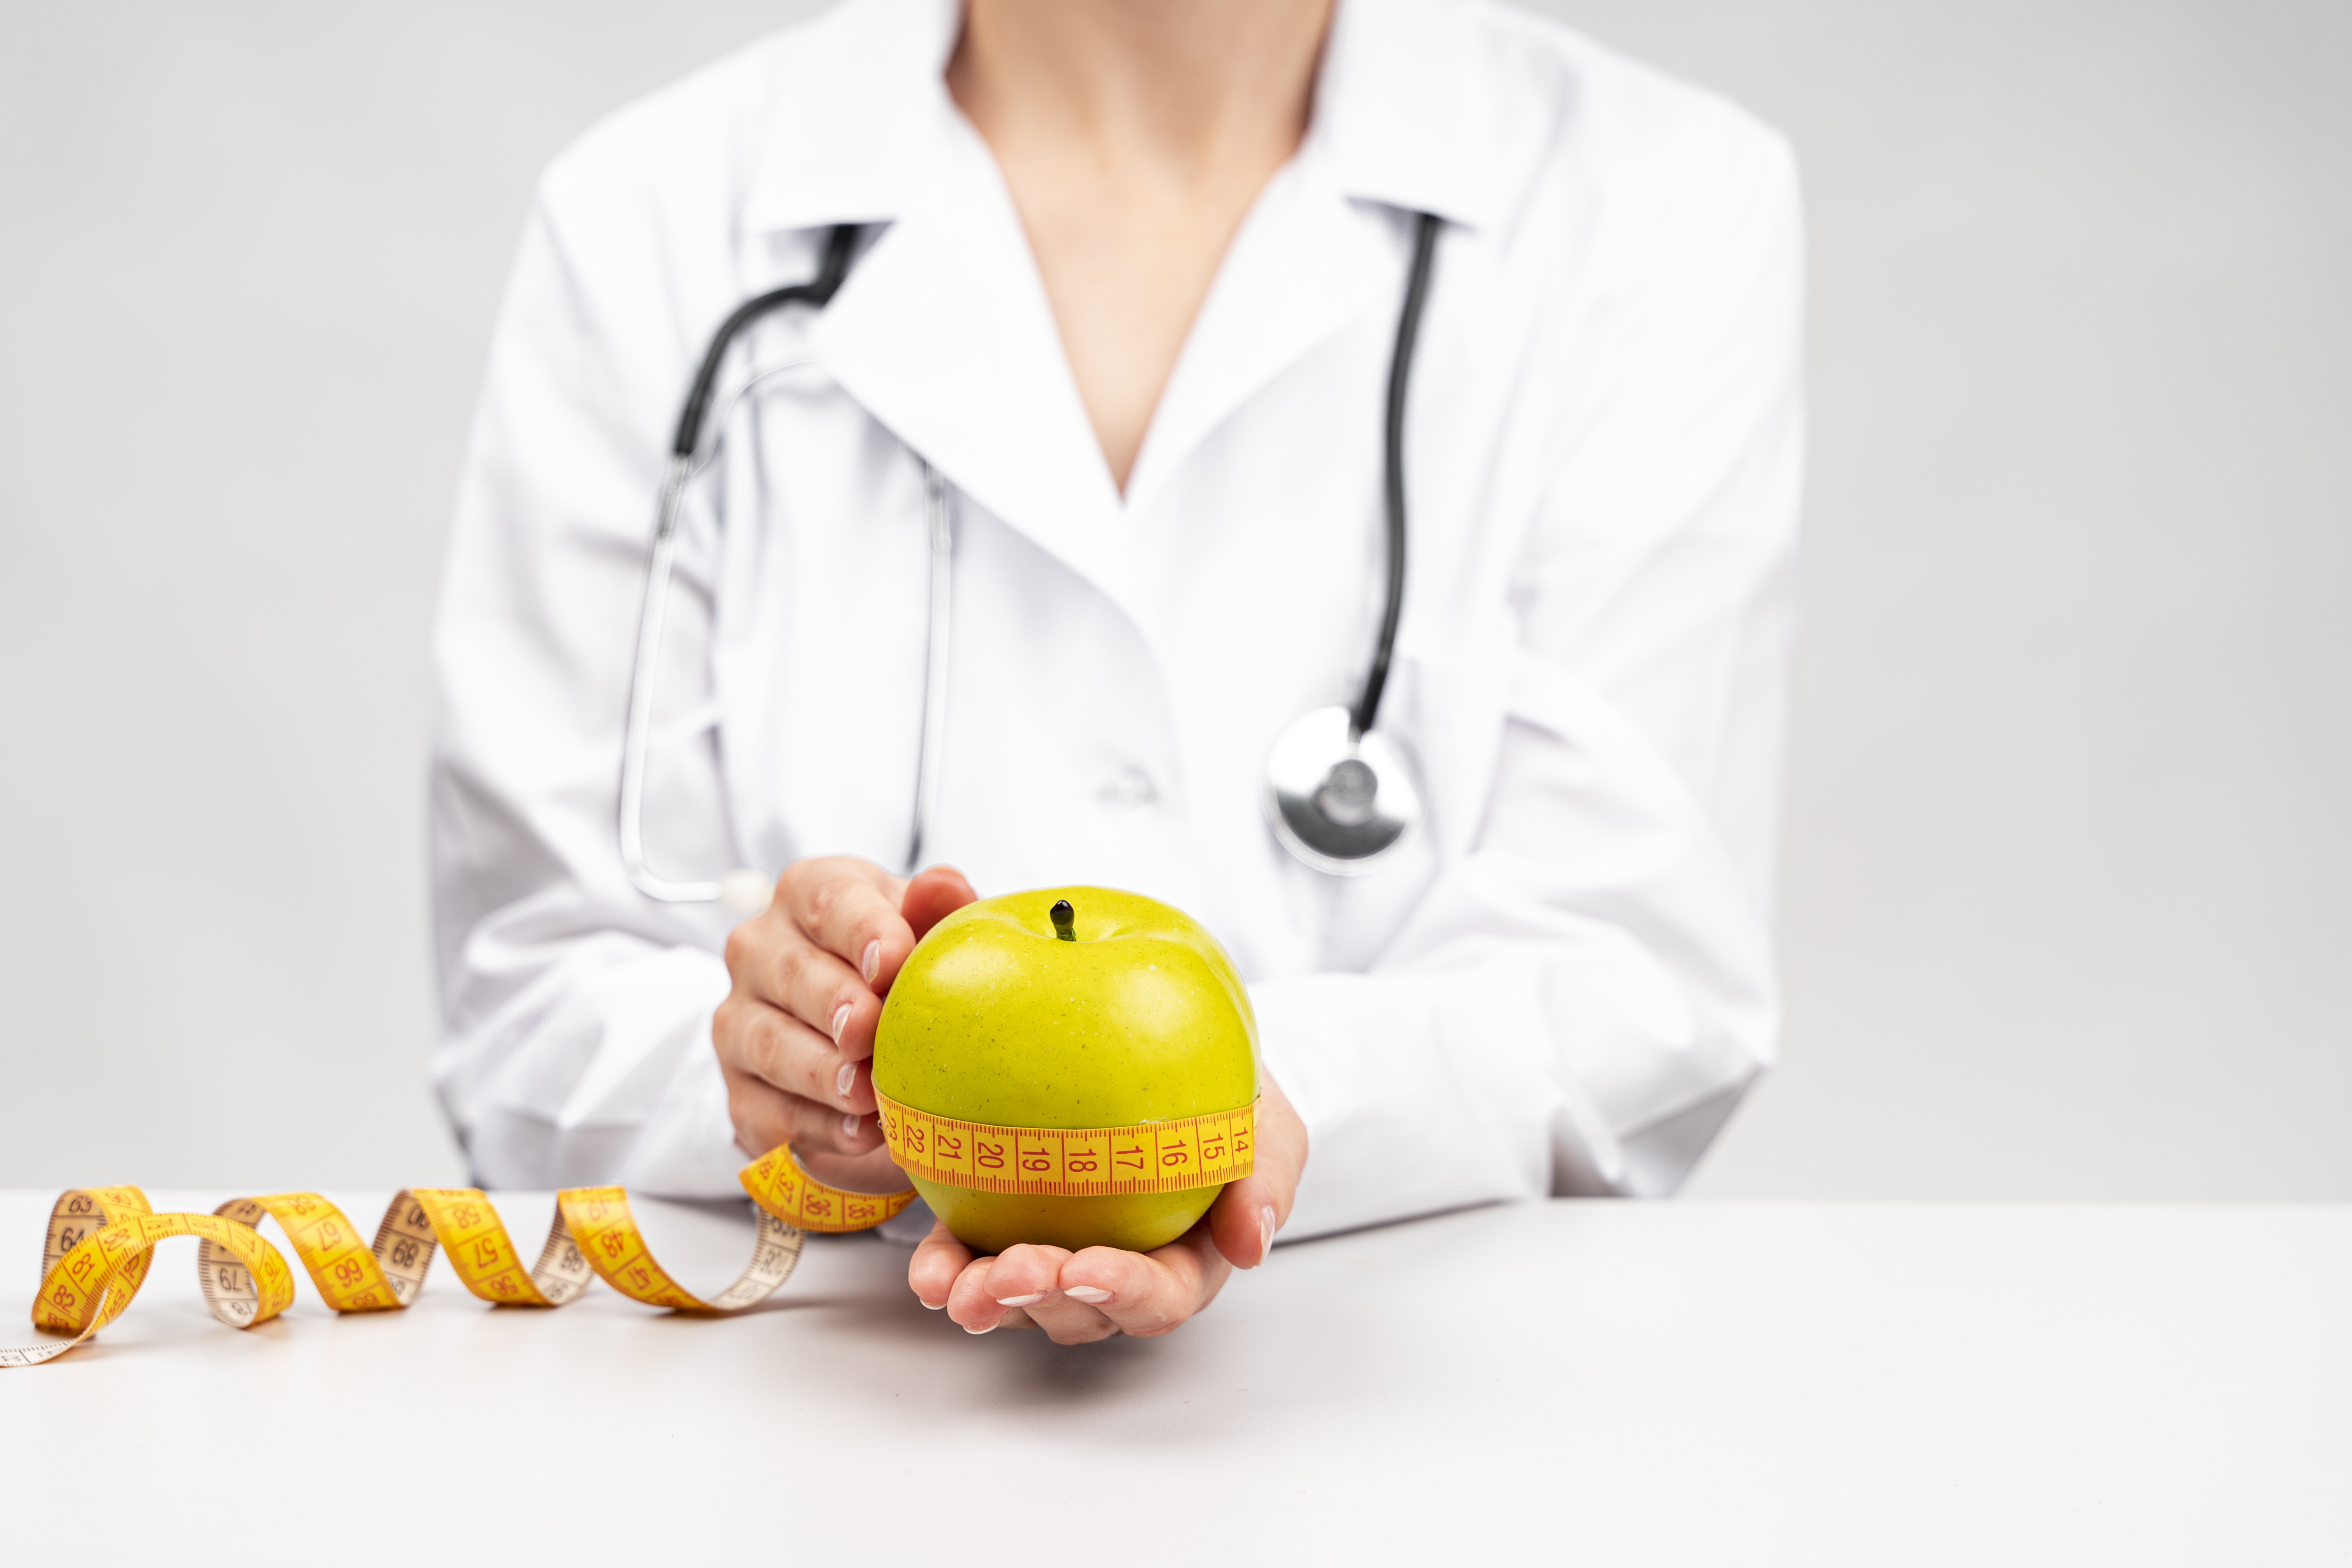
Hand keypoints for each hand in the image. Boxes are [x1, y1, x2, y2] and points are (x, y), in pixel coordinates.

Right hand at [716, 857, 976, 1189]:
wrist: (866, 1045)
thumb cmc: (897, 971)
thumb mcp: (923, 932)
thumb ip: (936, 909)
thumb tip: (944, 885)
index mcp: (809, 894)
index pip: (828, 901)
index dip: (862, 930)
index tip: (894, 961)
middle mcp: (760, 951)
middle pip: (791, 972)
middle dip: (833, 1002)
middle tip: (871, 1032)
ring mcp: (740, 1022)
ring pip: (769, 1043)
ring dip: (820, 1072)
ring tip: (868, 1093)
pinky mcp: (741, 1091)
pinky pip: (769, 1110)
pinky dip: (816, 1125)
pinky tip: (858, 1135)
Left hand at [909, 1074, 1307, 1342]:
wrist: (1180, 1059)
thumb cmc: (1234, 1102)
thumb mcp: (1270, 1126)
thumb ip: (1267, 1175)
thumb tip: (1253, 1242)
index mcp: (1186, 1260)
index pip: (1160, 1295)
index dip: (1122, 1290)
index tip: (1085, 1267)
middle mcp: (1119, 1270)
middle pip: (1080, 1309)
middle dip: (1039, 1300)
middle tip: (1004, 1273)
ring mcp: (1060, 1252)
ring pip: (1021, 1298)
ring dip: (984, 1297)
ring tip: (948, 1284)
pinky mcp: (1010, 1224)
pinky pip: (974, 1256)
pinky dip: (946, 1265)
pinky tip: (926, 1266)